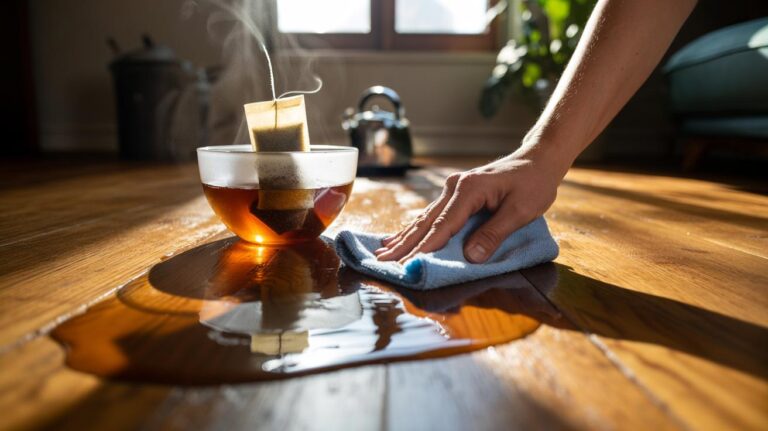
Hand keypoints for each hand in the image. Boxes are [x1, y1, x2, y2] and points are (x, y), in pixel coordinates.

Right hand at [375, 144, 566, 263]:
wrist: (538, 160)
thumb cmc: (533, 184)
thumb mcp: (521, 211)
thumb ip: (494, 234)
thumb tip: (470, 257)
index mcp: (468, 191)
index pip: (442, 226)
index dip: (424, 248)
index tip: (407, 265)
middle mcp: (453, 188)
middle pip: (425, 222)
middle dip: (403, 245)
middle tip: (382, 263)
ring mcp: (451, 189)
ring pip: (423, 218)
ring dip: (403, 238)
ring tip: (382, 253)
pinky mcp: (455, 194)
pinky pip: (430, 215)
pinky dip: (414, 229)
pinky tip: (399, 237)